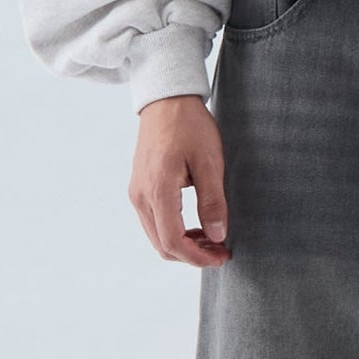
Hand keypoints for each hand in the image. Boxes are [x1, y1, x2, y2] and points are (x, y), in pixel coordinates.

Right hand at [130, 95, 230, 265]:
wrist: (166, 101)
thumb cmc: (190, 126)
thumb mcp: (209, 161)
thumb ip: (213, 201)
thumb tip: (218, 235)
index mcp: (158, 190)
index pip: (173, 241)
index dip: (198, 257)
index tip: (222, 256)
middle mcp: (141, 196)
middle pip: (162, 245)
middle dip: (193, 256)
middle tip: (222, 251)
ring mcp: (137, 193)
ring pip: (157, 237)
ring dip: (184, 246)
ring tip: (213, 240)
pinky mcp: (139, 188)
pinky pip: (154, 223)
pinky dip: (174, 232)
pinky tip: (196, 228)